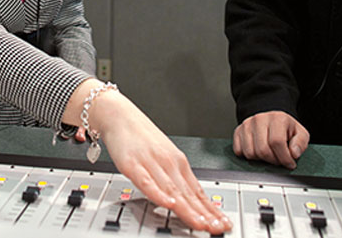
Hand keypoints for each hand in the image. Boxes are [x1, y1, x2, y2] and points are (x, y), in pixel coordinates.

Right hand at [71, 83, 231, 234]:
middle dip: (204, 214)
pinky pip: (147, 182)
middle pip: (188, 193)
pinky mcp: (133, 164)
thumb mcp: (163, 155)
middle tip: (218, 228)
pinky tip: (168, 203)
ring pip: (173, 190)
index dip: (210, 210)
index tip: (222, 223)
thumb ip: (174, 178)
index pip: (197, 190)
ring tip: (200, 224)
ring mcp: (152, 163)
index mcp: (178, 162)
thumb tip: (188, 198)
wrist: (119, 115)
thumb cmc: (139, 136)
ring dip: (188, 209)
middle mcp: (168, 163)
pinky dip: (158, 194)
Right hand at [232, 110, 308, 168]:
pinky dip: (249, 157)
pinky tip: (258, 152)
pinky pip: (239, 151)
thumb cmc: (285, 128)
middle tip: (279, 160)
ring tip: (269, 154)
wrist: (271, 118)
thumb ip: (300, 143)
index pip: (277, 142)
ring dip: (261, 160)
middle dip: (273, 161)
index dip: (284, 157)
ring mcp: (247, 125)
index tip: (290, 163)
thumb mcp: (300, 133)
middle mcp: (259, 119)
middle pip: (263, 150)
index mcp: (277, 118)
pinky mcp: (238, 131)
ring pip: (250, 153)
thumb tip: (294, 153)